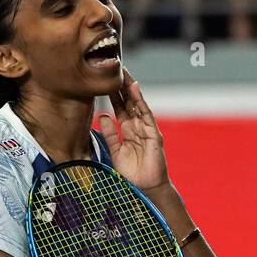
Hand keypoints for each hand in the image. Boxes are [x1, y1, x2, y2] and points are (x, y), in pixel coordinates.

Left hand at [97, 66, 168, 190]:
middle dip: (123, 86)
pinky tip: (135, 89)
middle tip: (115, 68)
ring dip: (131, 89)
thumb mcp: (115, 151)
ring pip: (138, 104)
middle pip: (129, 101)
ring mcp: (147, 129)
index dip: (113, 94)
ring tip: (124, 74)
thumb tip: (102, 115)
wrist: (146, 188)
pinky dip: (141, 102)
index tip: (104, 80)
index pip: (120, 107)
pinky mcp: (154, 134)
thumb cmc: (132, 172)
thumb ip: (110, 134)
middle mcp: (138, 126)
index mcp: (127, 129)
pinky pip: (146, 115)